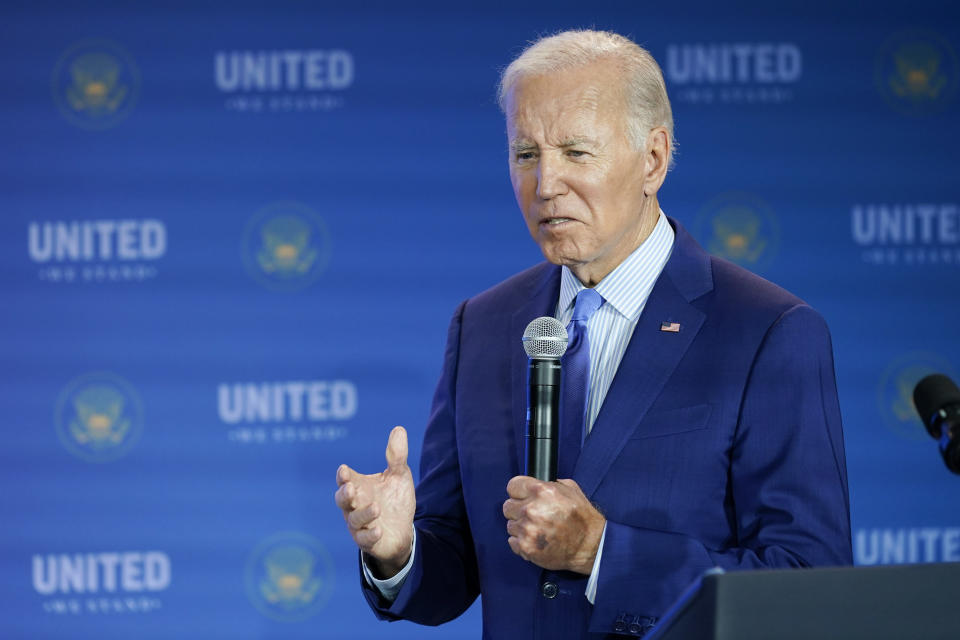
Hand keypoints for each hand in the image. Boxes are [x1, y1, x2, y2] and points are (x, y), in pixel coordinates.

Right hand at [335, 426, 415, 577]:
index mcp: (358, 486)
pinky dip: (370, 535)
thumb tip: (399, 429)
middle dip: (344, 494)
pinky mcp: (368, 541)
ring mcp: (359, 524)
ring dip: (364, 514)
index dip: (343, 476)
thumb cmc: (394, 500)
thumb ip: (397, 456)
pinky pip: (364, 540)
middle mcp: (354, 506)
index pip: (345, 480)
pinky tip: (378, 530)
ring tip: (376, 508)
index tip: (344, 470)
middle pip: (342, 500)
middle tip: (351, 489)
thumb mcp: (399, 476)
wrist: (403, 530)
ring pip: (354, 520)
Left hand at [502, 476, 604, 573]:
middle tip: (532, 515)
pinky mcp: (526, 547)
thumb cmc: (582, 519)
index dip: (518, 492)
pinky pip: (512, 541)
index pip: (512, 486)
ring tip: (537, 529)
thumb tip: (535, 484)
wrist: (590, 546)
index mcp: (541, 491)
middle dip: (519, 510)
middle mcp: (531, 509)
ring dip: (521, 527)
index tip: (522, 496)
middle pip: (508, 506)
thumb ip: (549, 484)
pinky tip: (535, 539)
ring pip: (510, 524)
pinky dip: (521, 541)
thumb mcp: (570, 489)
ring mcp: (527, 529)